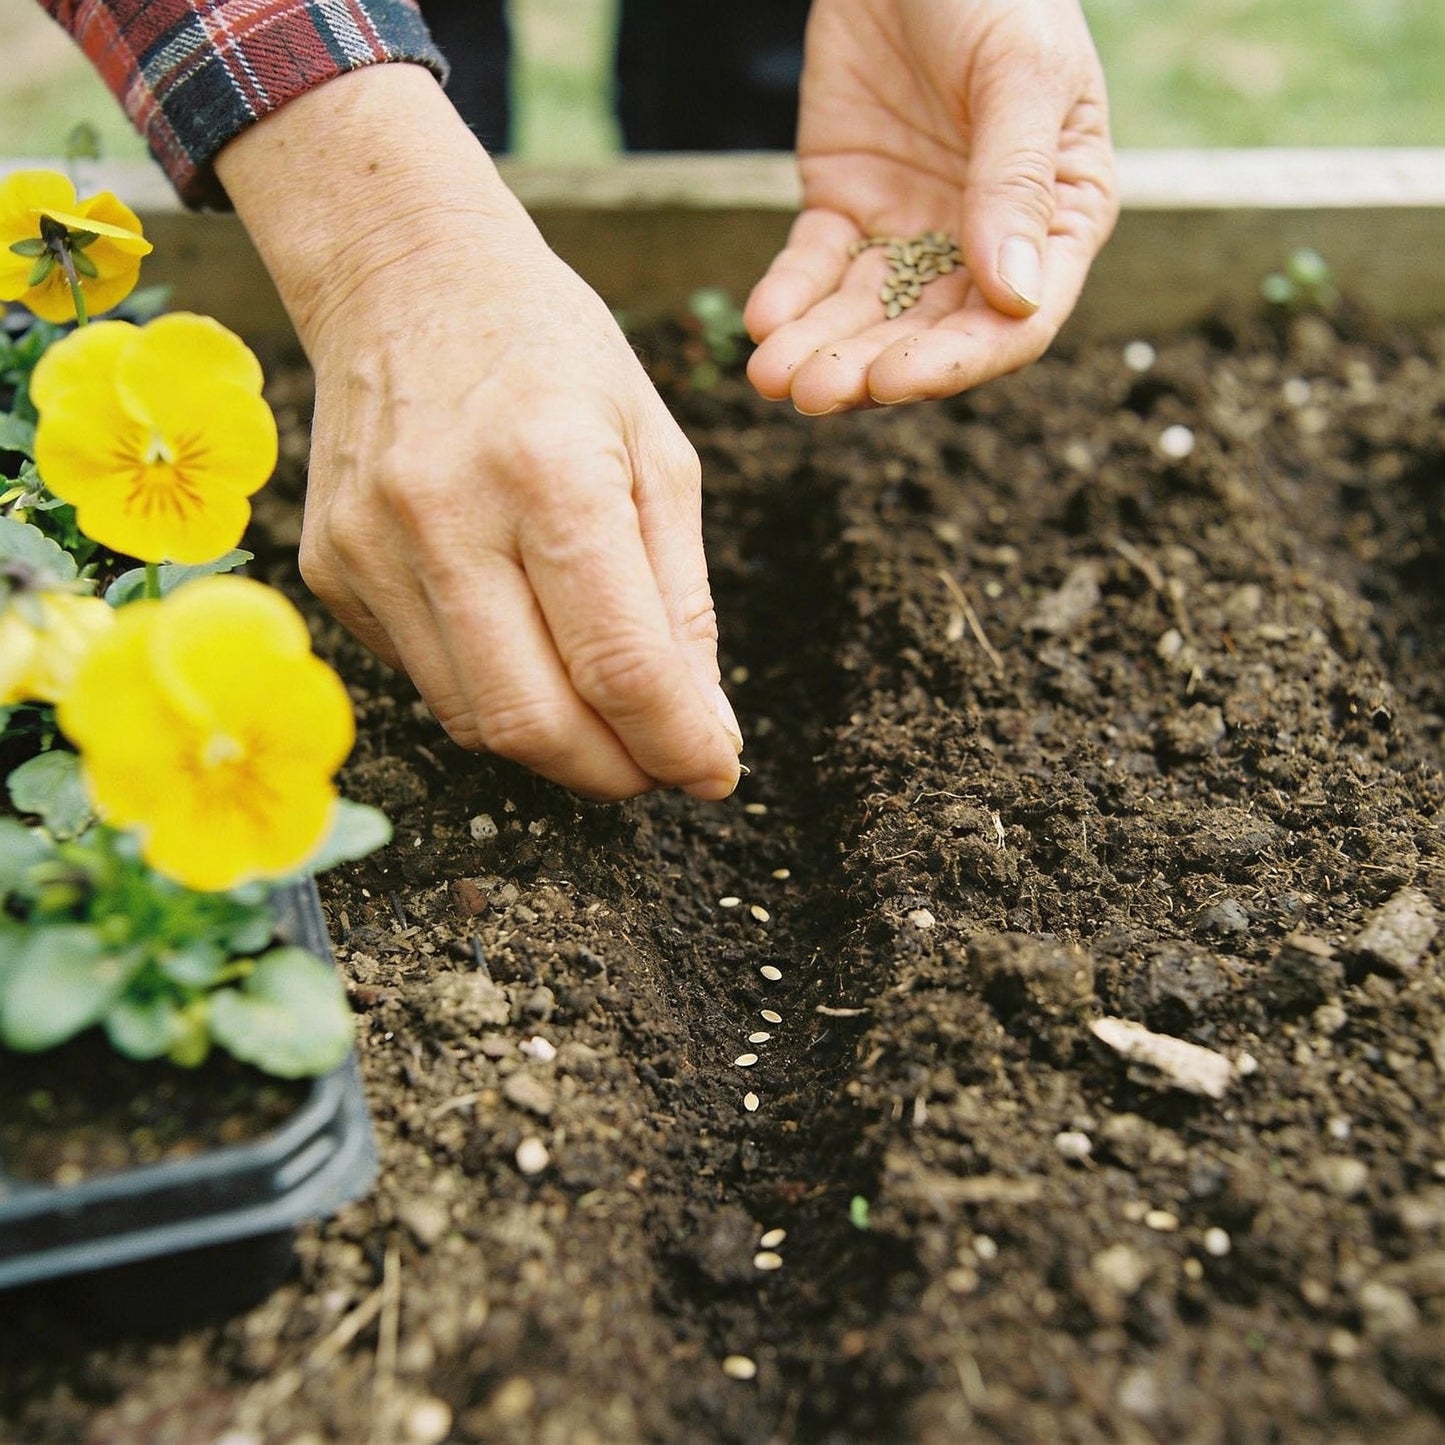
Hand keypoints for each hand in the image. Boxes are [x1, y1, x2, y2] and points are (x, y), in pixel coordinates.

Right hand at [217, 67, 742, 800]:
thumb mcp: (657, 452)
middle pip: (534, 720)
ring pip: (473, 720)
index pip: (621, 664)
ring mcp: (370, 547)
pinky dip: (495, 696)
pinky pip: (428, 680)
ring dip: (558, 751)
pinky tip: (531, 659)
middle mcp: (444, 515)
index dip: (678, 743)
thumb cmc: (557, 355)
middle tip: (663, 766)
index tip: (715, 772)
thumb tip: (704, 727)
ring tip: (610, 726)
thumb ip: (680, 600)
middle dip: (616, 773)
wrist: (405, 277)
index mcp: (551, 471)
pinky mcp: (333, 569)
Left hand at [745, 0, 1118, 413]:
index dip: (954, 362)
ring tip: (772, 374)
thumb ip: (1017, 181)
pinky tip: (763, 322)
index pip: (1015, 321)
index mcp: (1059, 217)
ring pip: (865, 313)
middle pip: (929, 332)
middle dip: (869, 367)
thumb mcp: (1020, 71)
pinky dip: (788, 298)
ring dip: (820, 348)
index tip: (894, 379)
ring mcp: (911, 227)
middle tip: (813, 391)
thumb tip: (1015, 296)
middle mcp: (987, 238)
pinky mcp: (846, 205)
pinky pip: (814, 267)